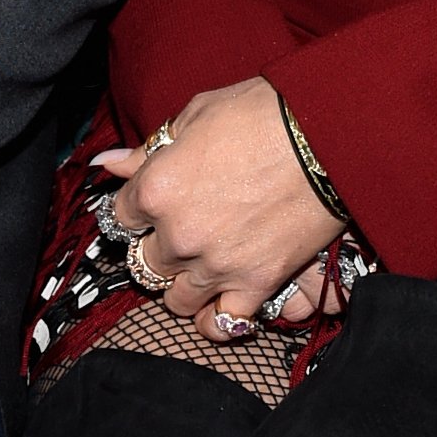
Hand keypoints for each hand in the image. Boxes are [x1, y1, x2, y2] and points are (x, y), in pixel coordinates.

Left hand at [95, 78, 338, 342]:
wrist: (327, 134)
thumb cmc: (261, 113)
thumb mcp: (196, 115)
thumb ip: (149, 149)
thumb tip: (109, 164)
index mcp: (156, 189)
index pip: (120, 217)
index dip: (136, 210)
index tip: (151, 206)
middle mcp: (178, 235)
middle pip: (145, 261)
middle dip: (160, 246)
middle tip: (183, 231)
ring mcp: (216, 265)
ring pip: (176, 299)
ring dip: (184, 284)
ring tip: (201, 266)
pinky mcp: (257, 283)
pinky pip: (224, 323)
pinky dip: (218, 319)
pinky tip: (220, 304)